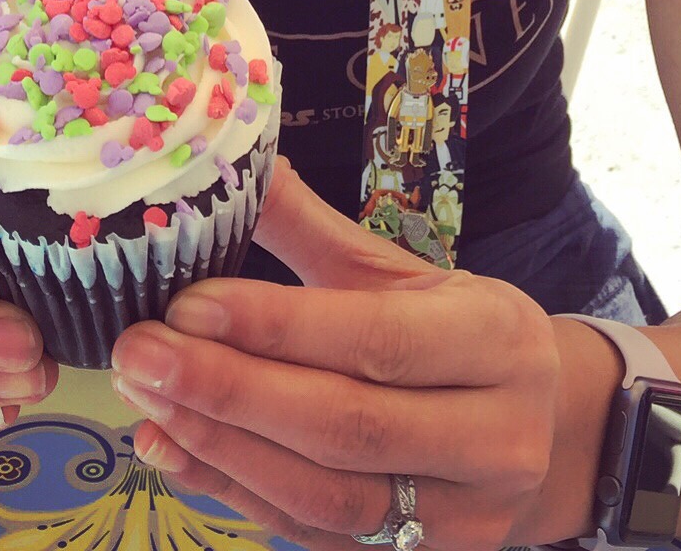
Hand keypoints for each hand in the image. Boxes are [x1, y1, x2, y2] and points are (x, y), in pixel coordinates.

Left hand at [109, 163, 561, 550]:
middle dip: (231, 390)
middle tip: (141, 353)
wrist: (540, 437)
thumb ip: (318, 234)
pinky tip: (173, 450)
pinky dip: (232, 491)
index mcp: (499, 340)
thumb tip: (240, 166)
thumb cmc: (462, 340)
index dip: (279, 326)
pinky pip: (310, 532)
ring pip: (323, 493)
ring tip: (145, 401)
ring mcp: (459, 517)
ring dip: (221, 446)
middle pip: (347, 424)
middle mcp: (495, 436)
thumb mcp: (408, 276)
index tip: (189, 302)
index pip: (379, 338)